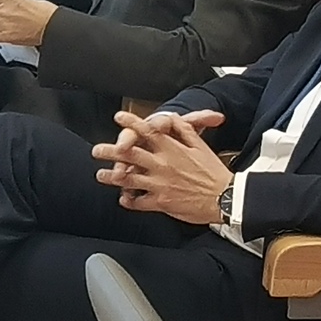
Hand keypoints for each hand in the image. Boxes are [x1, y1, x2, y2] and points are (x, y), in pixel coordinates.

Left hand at [96, 109, 235, 223]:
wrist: (224, 198)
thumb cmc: (214, 173)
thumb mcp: (201, 146)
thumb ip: (185, 131)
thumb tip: (173, 118)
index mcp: (172, 149)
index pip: (147, 131)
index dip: (131, 123)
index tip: (118, 118)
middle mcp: (162, 165)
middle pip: (130, 154)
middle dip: (110, 151)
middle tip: (96, 150)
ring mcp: (159, 184)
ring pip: (129, 179)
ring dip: (112, 177)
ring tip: (101, 176)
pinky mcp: (161, 203)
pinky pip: (139, 202)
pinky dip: (128, 200)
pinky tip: (123, 198)